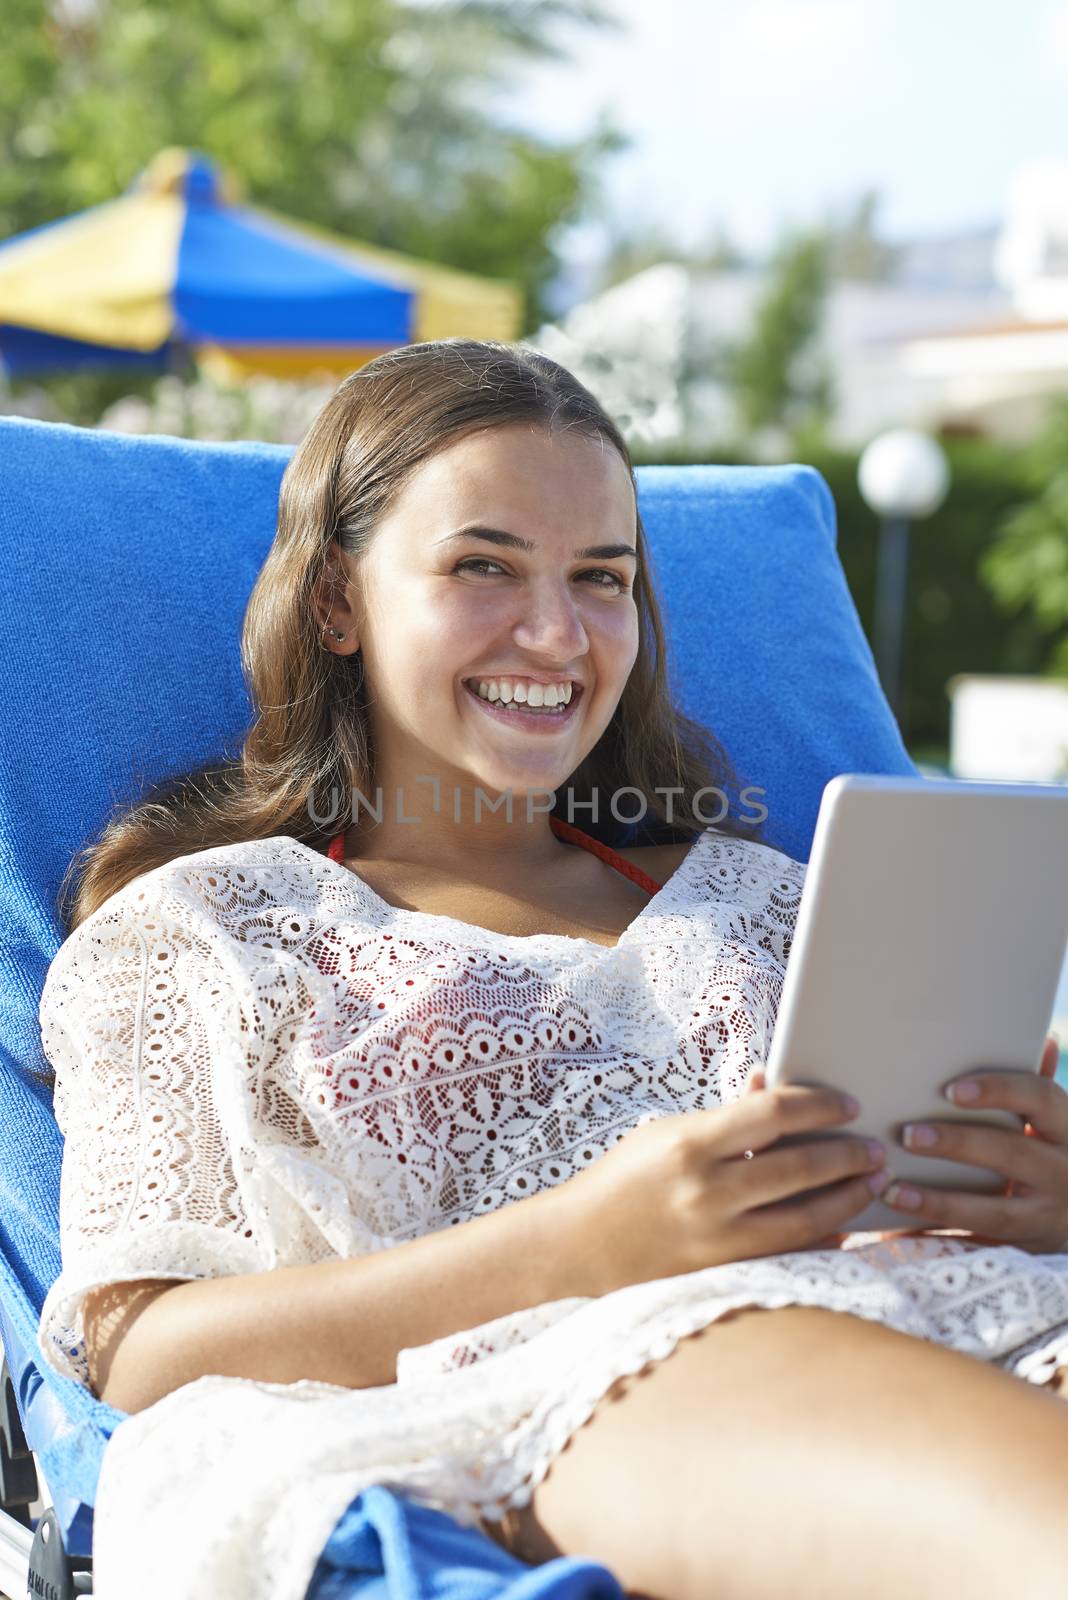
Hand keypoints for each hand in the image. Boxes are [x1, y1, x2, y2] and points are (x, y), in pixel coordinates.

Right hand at [557, 1070, 888, 1296]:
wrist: (578, 1243)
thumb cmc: (623, 1177)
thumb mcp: (666, 1132)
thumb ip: (725, 1115)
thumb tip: (772, 1084)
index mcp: (689, 1145)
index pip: (771, 1115)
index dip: (817, 1105)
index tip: (847, 1105)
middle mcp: (706, 1192)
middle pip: (798, 1168)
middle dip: (847, 1156)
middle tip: (876, 1147)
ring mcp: (715, 1237)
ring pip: (803, 1218)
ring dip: (847, 1199)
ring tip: (872, 1182)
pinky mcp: (721, 1270)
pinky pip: (787, 1254)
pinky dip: (822, 1240)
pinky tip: (845, 1227)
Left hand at [880, 1035, 1067, 1252]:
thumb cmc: (1057, 1155)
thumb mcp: (1057, 1124)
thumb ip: (1038, 1091)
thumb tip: (1042, 1039)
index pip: (1039, 1097)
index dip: (997, 1090)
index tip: (951, 1090)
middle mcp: (1066, 1172)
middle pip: (1012, 1152)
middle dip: (958, 1144)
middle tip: (908, 1134)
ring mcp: (1050, 1217)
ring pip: (997, 1212)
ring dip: (940, 1201)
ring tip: (892, 1190)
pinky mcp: (1028, 1248)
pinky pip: (983, 1244)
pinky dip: (941, 1236)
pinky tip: (901, 1229)